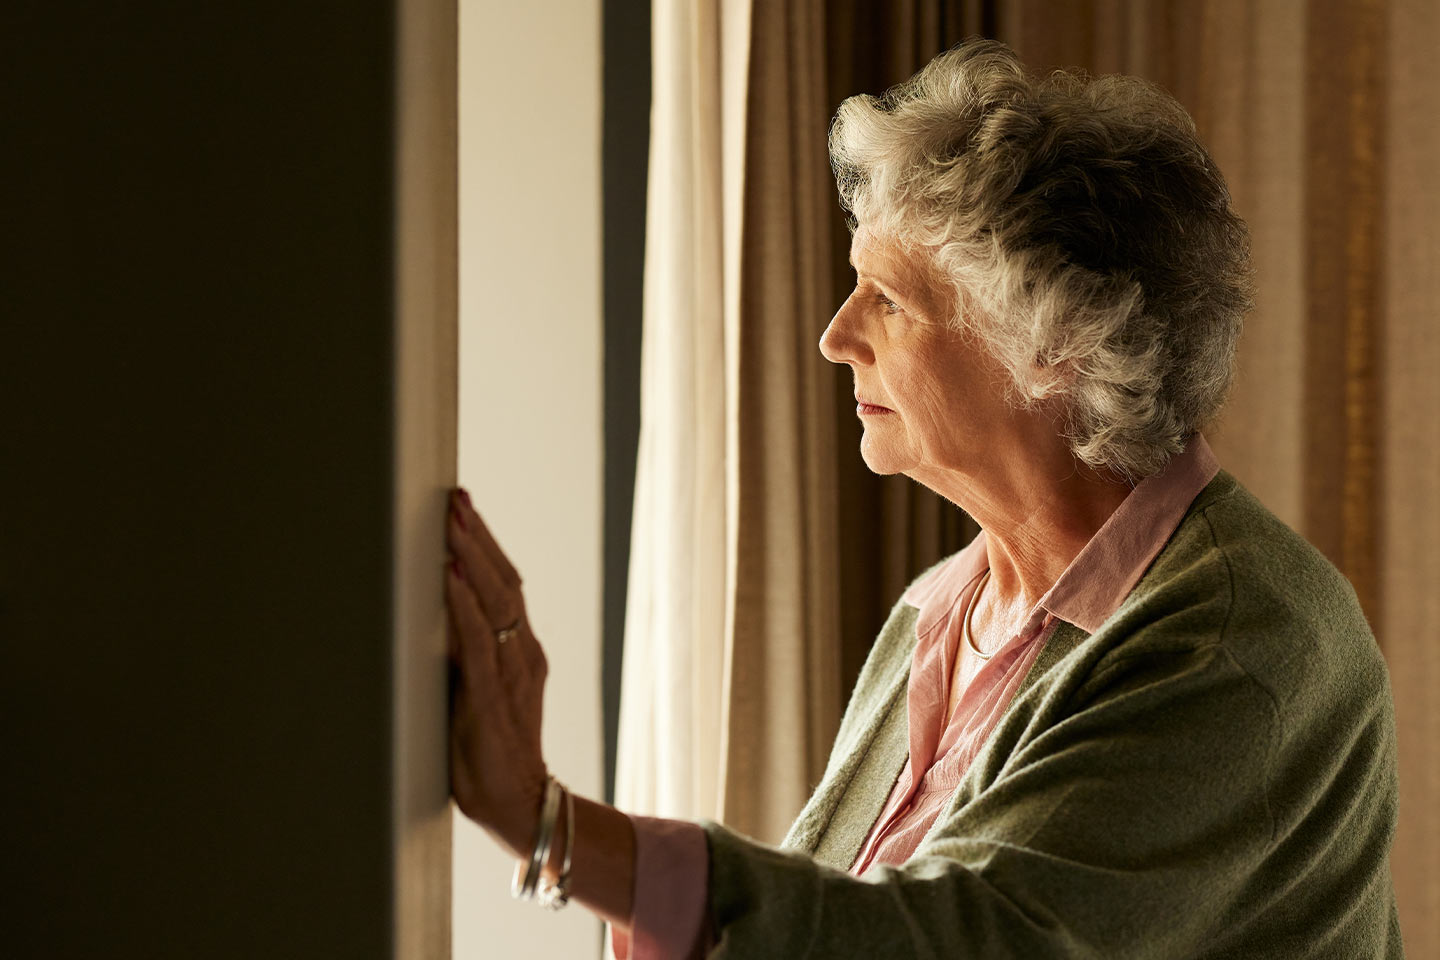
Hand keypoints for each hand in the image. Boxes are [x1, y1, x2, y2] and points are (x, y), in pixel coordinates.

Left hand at [444, 487, 549, 856]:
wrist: (519, 804)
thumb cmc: (489, 753)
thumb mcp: (477, 693)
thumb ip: (463, 656)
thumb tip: (428, 613)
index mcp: (522, 652)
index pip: (506, 585)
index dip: (485, 544)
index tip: (463, 507)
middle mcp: (523, 655)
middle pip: (504, 582)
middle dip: (477, 538)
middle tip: (456, 498)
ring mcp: (512, 675)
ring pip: (496, 603)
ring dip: (471, 559)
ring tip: (452, 522)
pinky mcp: (492, 699)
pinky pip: (478, 643)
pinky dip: (463, 606)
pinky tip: (451, 578)